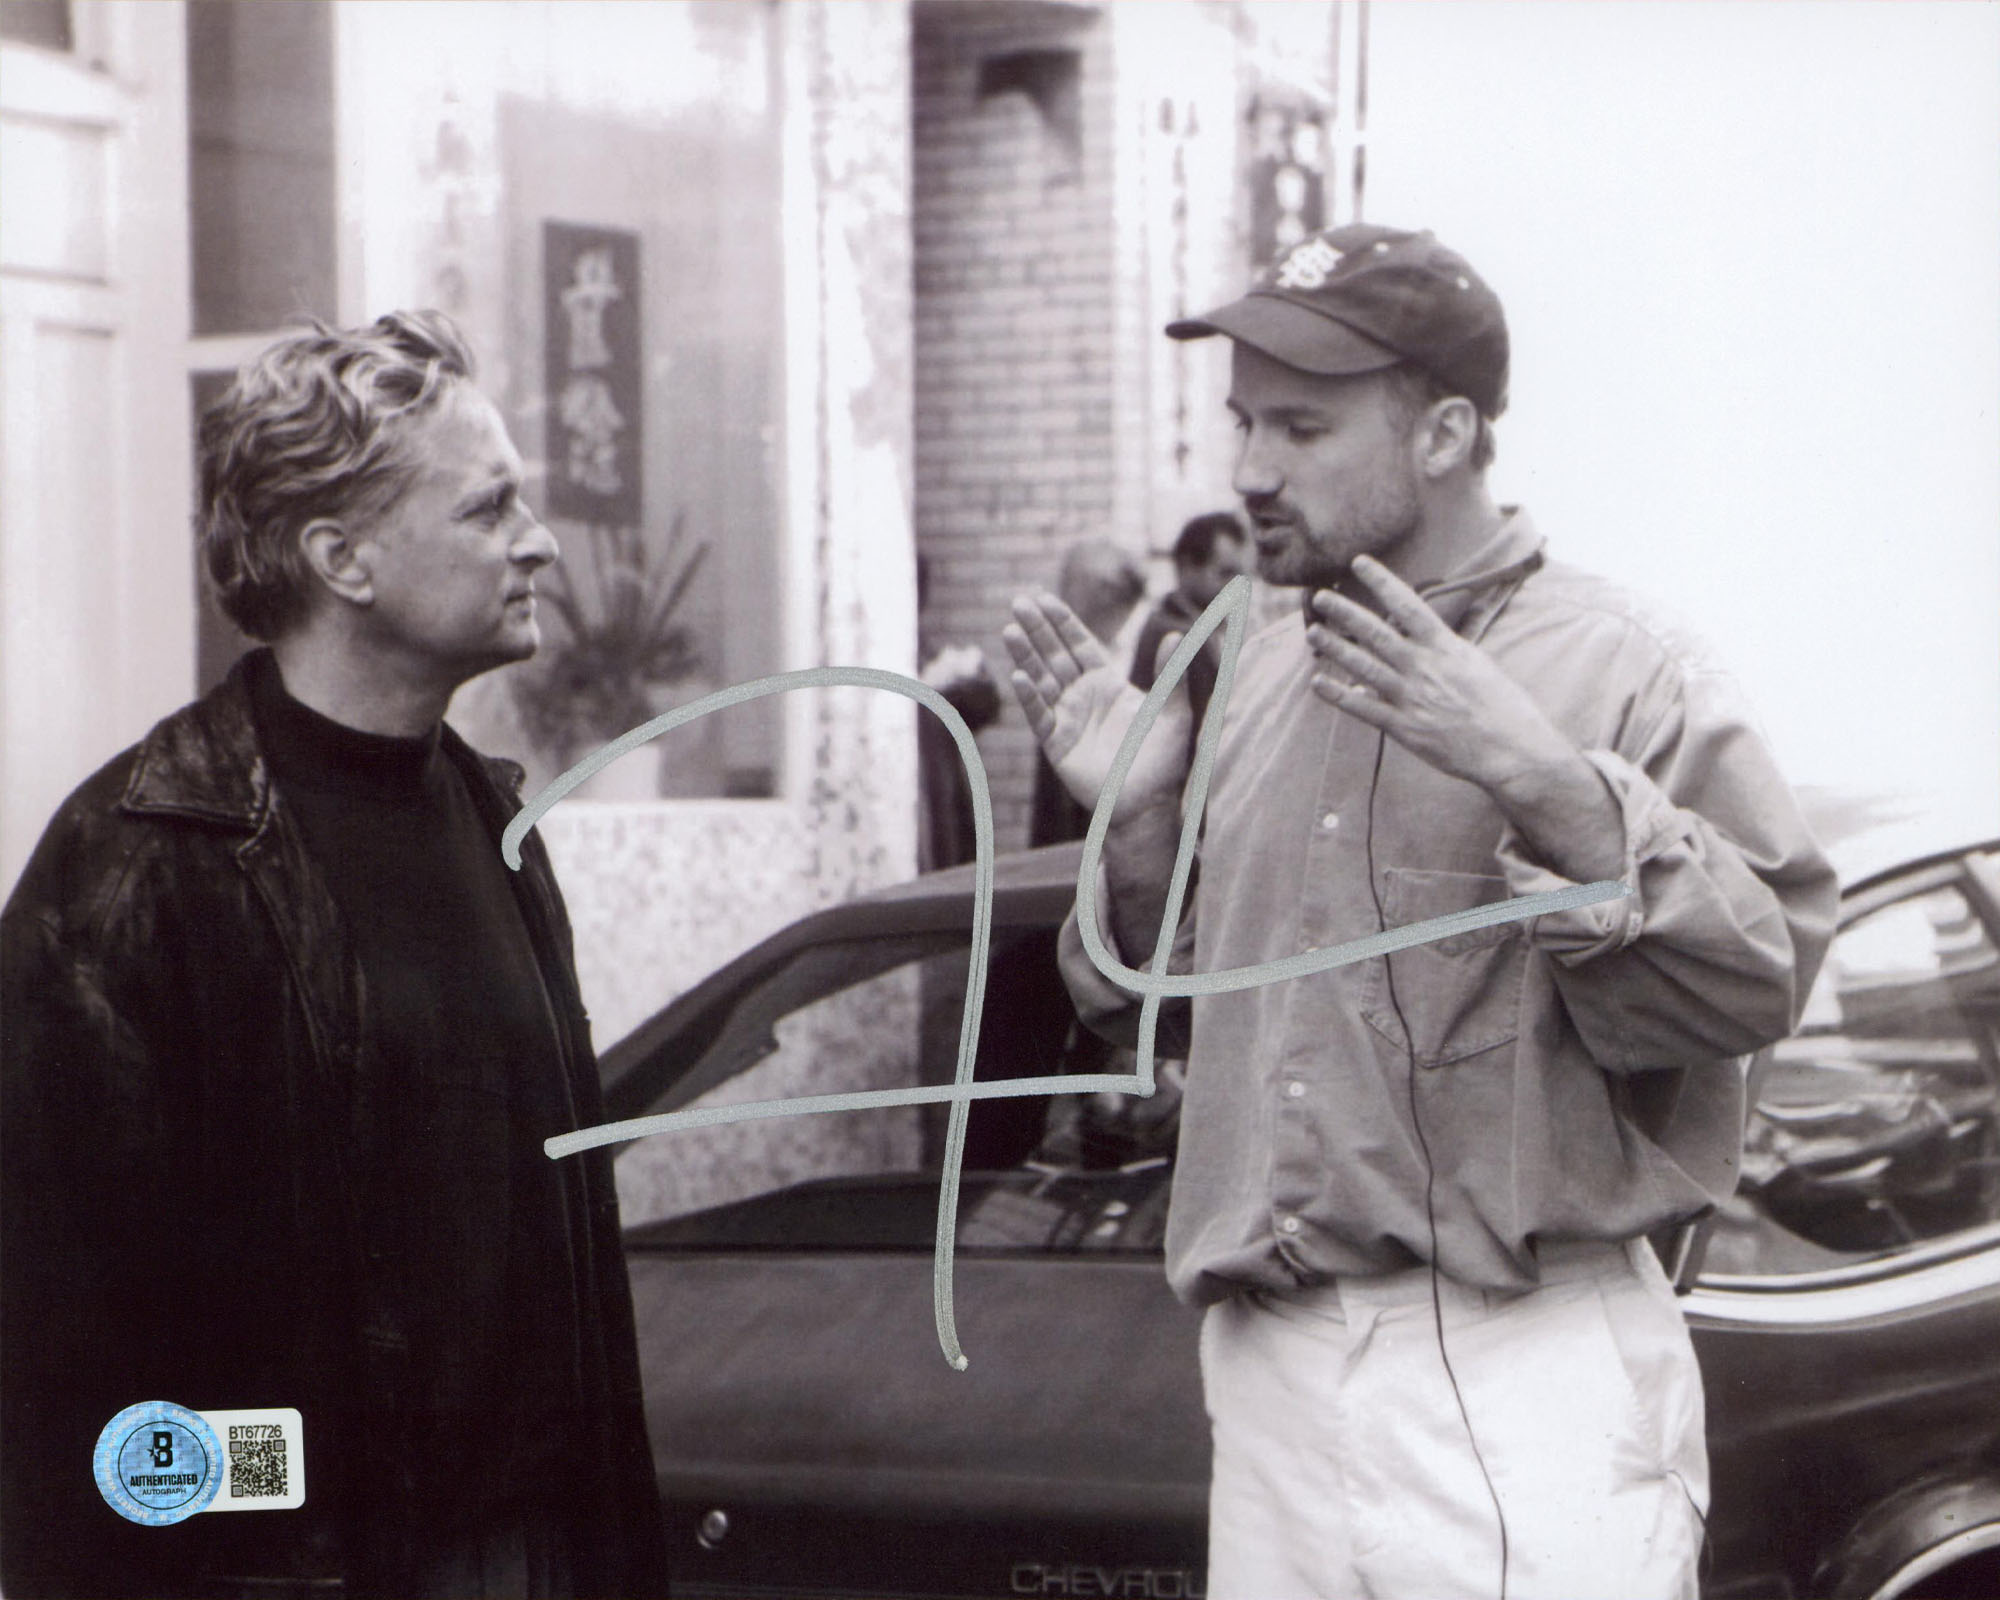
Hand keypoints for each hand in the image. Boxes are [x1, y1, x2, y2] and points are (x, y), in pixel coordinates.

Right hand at [1002, 593, 1189, 823]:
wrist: (1147, 803)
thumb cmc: (1163, 759)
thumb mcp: (1172, 711)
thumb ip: (1171, 674)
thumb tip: (1177, 634)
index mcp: (1107, 684)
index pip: (1080, 645)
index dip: (1063, 622)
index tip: (1045, 598)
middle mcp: (1082, 697)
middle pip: (1055, 655)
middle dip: (1038, 629)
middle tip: (1018, 602)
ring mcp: (1066, 719)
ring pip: (1041, 680)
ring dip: (1026, 655)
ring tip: (1010, 631)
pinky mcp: (1056, 744)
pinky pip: (1039, 715)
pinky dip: (1029, 696)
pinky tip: (1019, 676)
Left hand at [1306, 554, 1576, 794]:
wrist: (1512, 750)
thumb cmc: (1503, 706)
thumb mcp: (1477, 664)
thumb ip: (1445, 650)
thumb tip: (1425, 635)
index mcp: (1446, 647)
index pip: (1408, 605)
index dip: (1381, 581)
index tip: (1359, 562)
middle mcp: (1424, 667)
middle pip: (1376, 632)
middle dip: (1345, 613)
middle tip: (1321, 597)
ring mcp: (1411, 697)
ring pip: (1362, 666)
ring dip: (1335, 648)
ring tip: (1313, 632)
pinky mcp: (1404, 728)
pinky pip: (1363, 708)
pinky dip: (1338, 695)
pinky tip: (1317, 682)